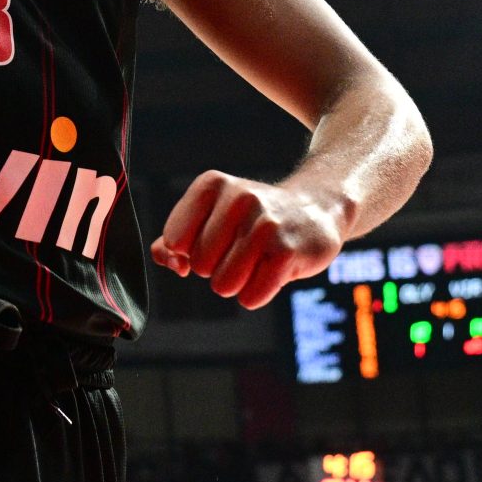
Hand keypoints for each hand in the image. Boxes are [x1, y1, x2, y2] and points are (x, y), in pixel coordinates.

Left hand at [150, 170, 346, 307]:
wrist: (315, 211)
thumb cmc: (251, 219)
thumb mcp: (211, 217)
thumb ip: (176, 240)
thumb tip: (166, 257)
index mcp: (212, 184)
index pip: (174, 240)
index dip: (190, 250)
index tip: (213, 240)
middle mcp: (239, 198)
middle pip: (199, 264)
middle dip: (217, 267)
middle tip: (242, 249)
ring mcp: (265, 224)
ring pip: (223, 284)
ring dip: (238, 282)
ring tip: (258, 259)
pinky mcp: (287, 252)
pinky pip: (251, 296)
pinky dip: (258, 293)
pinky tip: (274, 270)